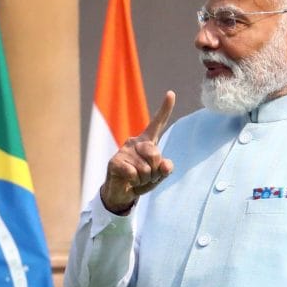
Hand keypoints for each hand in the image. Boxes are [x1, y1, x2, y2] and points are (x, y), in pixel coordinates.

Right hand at [99, 91, 176, 214]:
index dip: (165, 109)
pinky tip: (128, 181)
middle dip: (155, 171)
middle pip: (155, 153)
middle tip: (146, 177)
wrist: (120, 193)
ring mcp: (123, 151)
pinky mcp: (114, 162)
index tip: (171, 93)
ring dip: (144, 180)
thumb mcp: (158, 176)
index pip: (157, 124)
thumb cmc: (140, 180)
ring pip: (145, 168)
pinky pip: (134, 174)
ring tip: (137, 180)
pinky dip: (135, 182)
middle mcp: (135, 142)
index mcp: (147, 142)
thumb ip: (166, 169)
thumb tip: (165, 165)